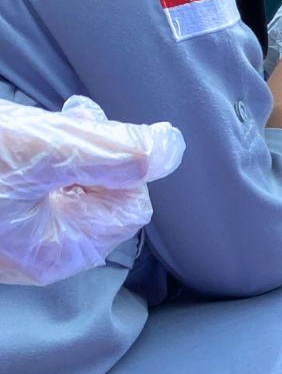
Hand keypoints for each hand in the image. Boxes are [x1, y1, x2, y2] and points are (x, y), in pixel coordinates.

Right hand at [0, 96, 184, 285]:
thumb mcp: (41, 148)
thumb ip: (111, 153)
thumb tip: (172, 148)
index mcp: (60, 253)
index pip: (129, 206)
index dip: (120, 162)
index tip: (87, 124)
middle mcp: (39, 257)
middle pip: (100, 200)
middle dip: (92, 154)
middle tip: (67, 116)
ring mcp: (14, 242)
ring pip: (67, 192)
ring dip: (65, 152)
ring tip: (36, 127)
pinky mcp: (0, 224)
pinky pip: (37, 194)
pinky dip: (38, 163)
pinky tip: (19, 139)